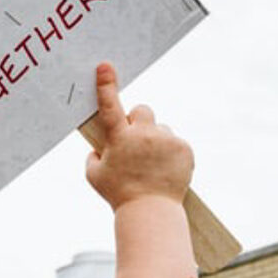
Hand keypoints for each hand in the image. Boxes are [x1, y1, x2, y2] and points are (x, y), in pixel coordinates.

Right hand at [85, 62, 192, 208]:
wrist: (150, 210)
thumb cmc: (118, 194)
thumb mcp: (94, 176)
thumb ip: (93, 156)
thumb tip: (98, 147)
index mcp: (119, 139)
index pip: (110, 106)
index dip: (106, 85)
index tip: (105, 66)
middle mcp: (143, 134)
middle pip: (142, 110)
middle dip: (138, 121)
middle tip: (135, 141)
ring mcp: (166, 140)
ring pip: (160, 130)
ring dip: (155, 141)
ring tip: (152, 166)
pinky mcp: (184, 148)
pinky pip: (175, 143)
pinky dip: (170, 153)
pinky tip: (164, 169)